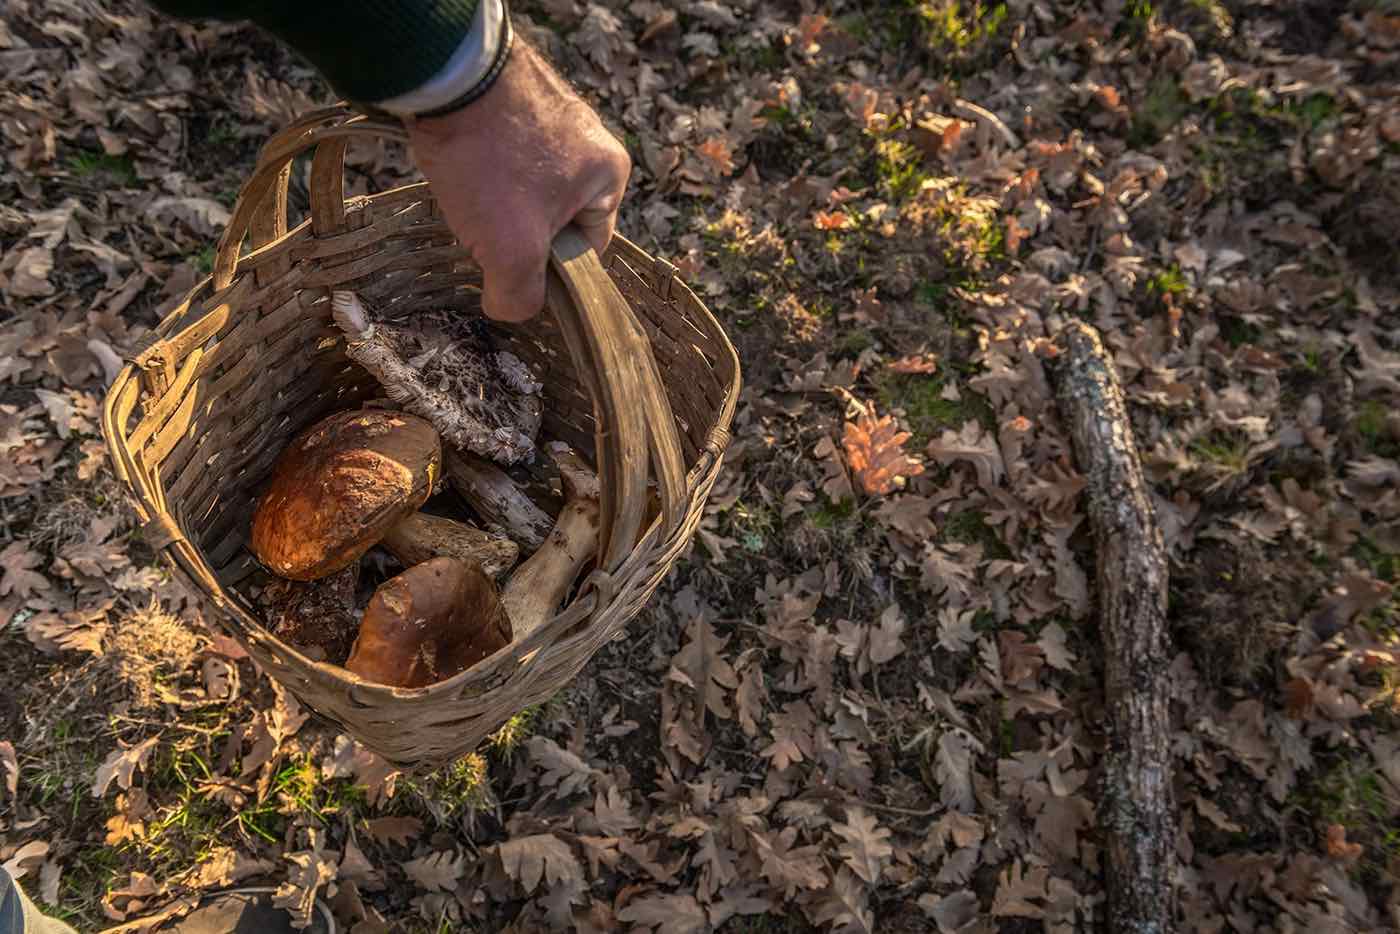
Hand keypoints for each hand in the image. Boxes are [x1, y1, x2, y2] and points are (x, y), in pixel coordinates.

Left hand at [405, 40, 630, 321]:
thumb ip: (520, 297)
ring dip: (495, 202)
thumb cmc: (492, 164)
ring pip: (525, 189)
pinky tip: (459, 168)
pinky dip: (482, 169)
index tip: (509, 266)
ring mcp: (555, 116)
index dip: (547, 271)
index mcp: (611, 176)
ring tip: (466, 195)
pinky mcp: (517, 100)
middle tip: (482, 230)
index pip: (586, 250)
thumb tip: (510, 308)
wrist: (444, 76)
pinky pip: (505, 155)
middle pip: (553, 219)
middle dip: (517, 232)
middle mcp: (592, 142)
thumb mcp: (512, 250)